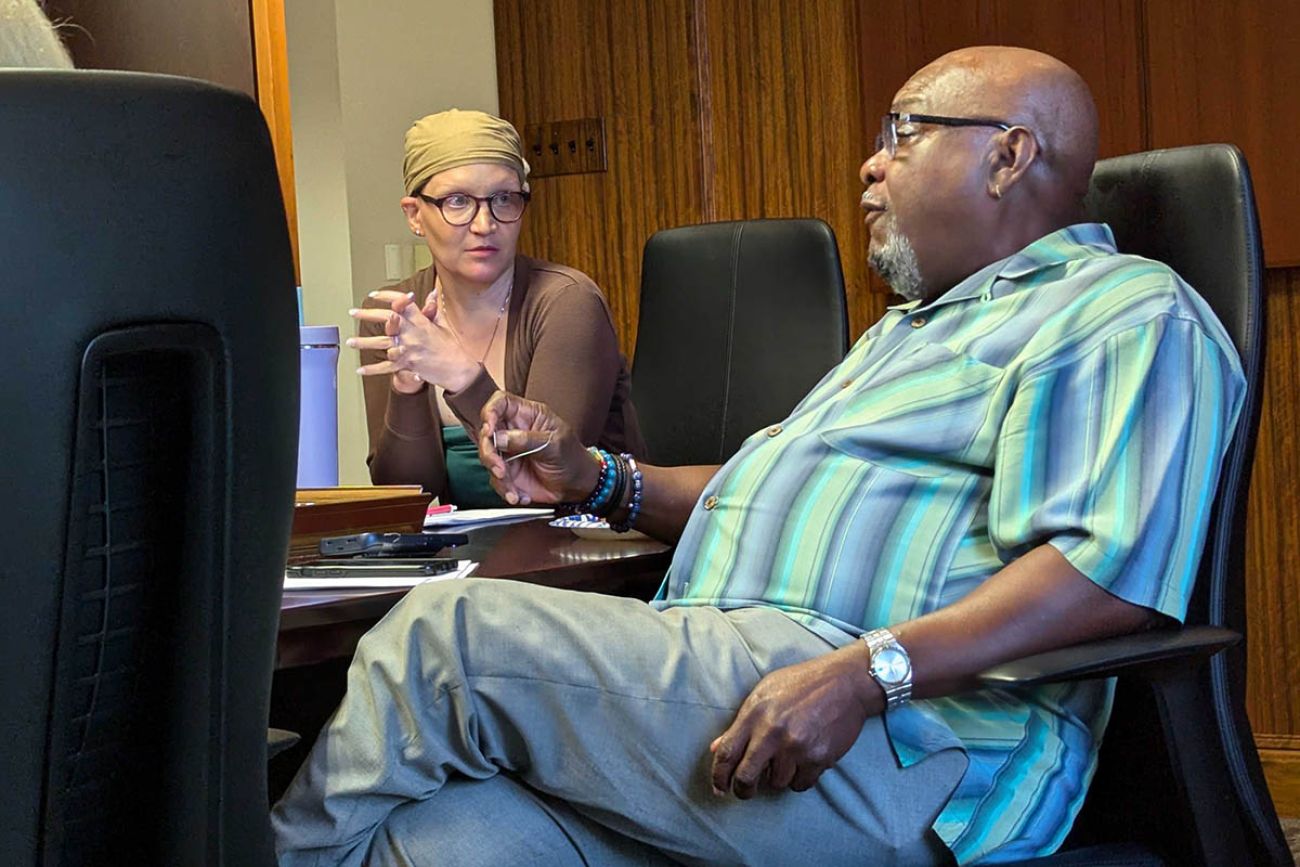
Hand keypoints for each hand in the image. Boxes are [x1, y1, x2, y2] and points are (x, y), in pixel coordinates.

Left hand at [348, 290, 476, 392]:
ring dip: (364, 343)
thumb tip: (432, 293)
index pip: (401, 303)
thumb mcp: (442, 324)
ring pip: (382, 344)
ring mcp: (410, 349)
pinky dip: (373, 369)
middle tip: (353, 312)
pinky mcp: (408, 364)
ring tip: (350, 341)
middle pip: (387, 320)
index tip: (373, 295)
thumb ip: (432, 309)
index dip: (387, 297)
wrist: (458, 368)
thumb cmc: (451, 346)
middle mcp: (413, 333)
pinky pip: (387, 367)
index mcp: (421, 320)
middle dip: (368, 315)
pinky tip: (360, 369)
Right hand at [477, 391, 599, 505]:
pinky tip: (519, 495)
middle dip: (489, 452)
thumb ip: (527, 439)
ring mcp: (509, 452)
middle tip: (500, 467)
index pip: (501, 402)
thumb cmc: (572, 458)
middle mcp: (514, 432)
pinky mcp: (508, 472)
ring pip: (488, 458)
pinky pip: (496, 479)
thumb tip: (499, 437)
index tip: (489, 428)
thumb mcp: (554, 445)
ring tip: (513, 487)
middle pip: (487, 432)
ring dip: (498, 476)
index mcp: (528, 416)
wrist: (577, 486)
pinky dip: (505, 490)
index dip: (490, 411)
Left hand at [709, 643, 882, 798]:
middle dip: (743, 790)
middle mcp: (772, 732)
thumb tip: (717, 748)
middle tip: (746, 791)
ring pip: (776, 783)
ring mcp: (796, 747)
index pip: (727, 753)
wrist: (845, 682)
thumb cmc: (802, 683)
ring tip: (788, 758)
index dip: (718, 776)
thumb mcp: (765, 691)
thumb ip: (741, 722)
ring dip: (779, 777)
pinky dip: (800, 778)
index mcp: (755, 714)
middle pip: (746, 777)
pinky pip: (801, 784)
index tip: (719, 788)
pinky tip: (804, 761)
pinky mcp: (818, 758)